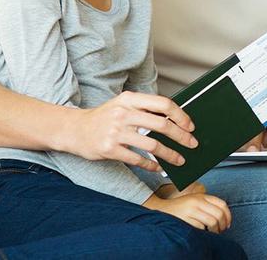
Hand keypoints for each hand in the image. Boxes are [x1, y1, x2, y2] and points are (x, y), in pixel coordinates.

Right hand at [55, 91, 196, 172]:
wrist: (73, 129)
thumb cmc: (103, 118)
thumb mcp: (122, 105)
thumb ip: (144, 109)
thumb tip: (175, 119)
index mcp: (130, 99)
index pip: (163, 104)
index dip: (180, 116)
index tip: (190, 126)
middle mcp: (123, 114)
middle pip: (162, 125)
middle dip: (181, 136)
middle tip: (192, 144)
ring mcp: (116, 132)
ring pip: (152, 145)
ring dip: (170, 154)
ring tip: (179, 160)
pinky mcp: (110, 149)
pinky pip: (137, 159)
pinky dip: (151, 165)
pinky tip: (158, 168)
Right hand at [144, 182, 232, 232]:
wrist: (162, 209)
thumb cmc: (180, 207)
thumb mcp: (195, 200)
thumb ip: (208, 204)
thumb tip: (225, 216)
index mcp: (201, 196)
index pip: (222, 204)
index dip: (228, 216)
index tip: (227, 224)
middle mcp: (197, 202)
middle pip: (218, 214)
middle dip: (222, 225)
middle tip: (221, 230)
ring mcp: (191, 210)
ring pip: (212, 221)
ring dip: (215, 230)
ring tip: (212, 233)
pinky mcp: (185, 219)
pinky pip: (201, 227)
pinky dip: (204, 232)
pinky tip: (202, 232)